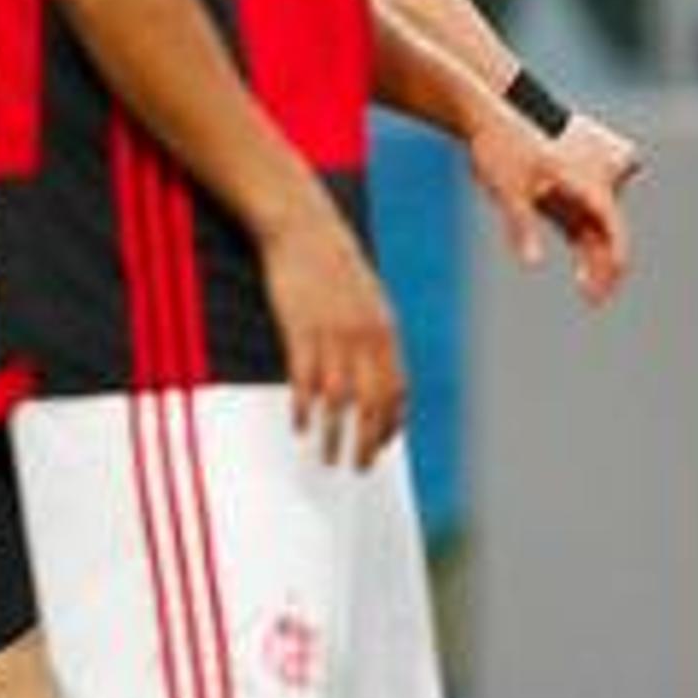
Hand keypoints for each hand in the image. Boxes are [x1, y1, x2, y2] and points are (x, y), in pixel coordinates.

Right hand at [254, 201, 403, 469]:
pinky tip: (301, 426)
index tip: (380, 447)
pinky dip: (306, 408)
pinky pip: (307, 379)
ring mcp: (334, 334)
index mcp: (385, 331)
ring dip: (337, 435)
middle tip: (358, 468)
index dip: (390, 424)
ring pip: (341, 399)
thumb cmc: (332, 266)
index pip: (397, 390)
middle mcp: (366, 337)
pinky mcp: (301, 329)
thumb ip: (371, 336)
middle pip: (373, 402)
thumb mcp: (365, 300)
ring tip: (328, 459)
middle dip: (368, 441)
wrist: (304, 229)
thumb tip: (372, 372)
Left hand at [467, 109, 630, 306]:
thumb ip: (521, 227)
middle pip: (610, 229)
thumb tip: (531, 262)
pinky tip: (577, 254)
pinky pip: (591, 210)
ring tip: (587, 286)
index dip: (612, 263)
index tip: (602, 290)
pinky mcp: (583, 174)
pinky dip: (585, 230)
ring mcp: (595, 174)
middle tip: (593, 299)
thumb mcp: (506, 191)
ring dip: (594, 249)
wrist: (492, 108)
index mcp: (590, 181)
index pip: (613, 230)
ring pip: (601, 221)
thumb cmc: (499, 148)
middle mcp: (603, 176)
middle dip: (602, 264)